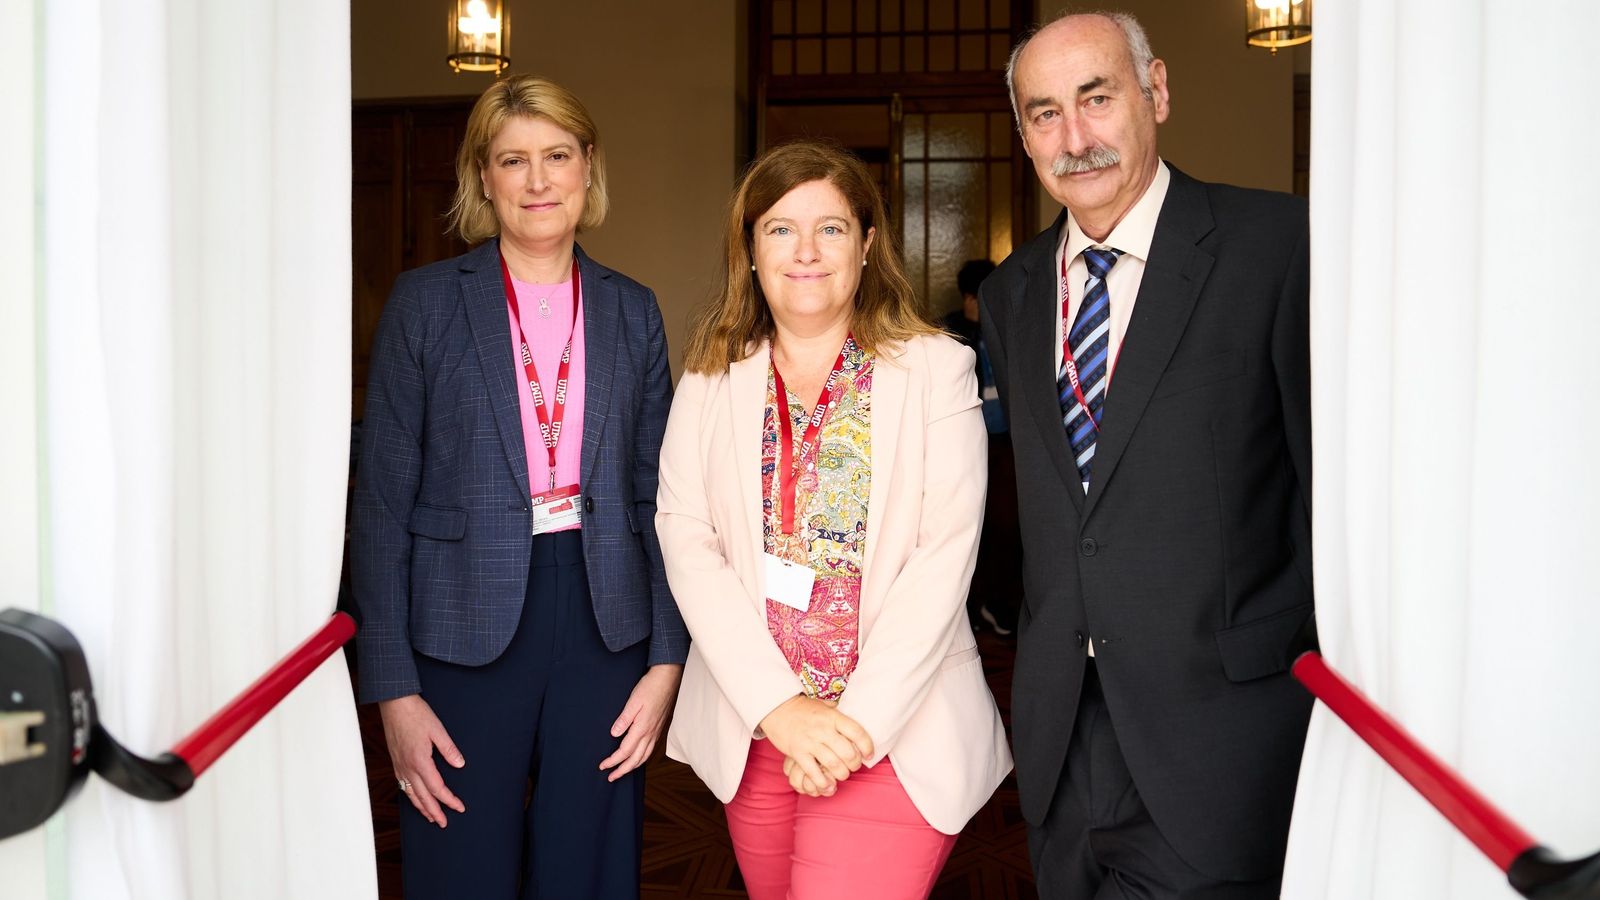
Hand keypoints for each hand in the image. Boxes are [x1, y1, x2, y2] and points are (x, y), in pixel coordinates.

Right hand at [379, 694, 466, 827]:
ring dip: (421, 808)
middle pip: (423, 796)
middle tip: (444, 823)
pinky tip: (415, 799)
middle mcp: (408, 767)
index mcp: (420, 761)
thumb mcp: (438, 730)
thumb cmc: (416, 714)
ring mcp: (399, 766)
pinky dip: (411, 797)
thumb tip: (460, 764)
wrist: (394, 704)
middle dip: (435, 811)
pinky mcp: (395, 761)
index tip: (459, 807)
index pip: (437, 788)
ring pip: (411, 794)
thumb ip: (449, 749)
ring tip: (430, 817)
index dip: (449, 800)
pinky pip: (403, 785)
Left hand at [599, 663, 682, 781]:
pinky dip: (642, 758)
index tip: (603, 766)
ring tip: (622, 771)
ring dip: (632, 767)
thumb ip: (624, 719)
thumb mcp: (633, 701)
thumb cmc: (650, 687)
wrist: (667, 679)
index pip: (625, 751)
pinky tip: (637, 757)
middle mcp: (650, 733)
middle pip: (635, 760)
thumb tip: (614, 734)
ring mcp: (656, 732)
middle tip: (611, 777)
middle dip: (622, 770)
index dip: (613, 761)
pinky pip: (650, 750)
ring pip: (644, 757)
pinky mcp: (659, 729)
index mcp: (642, 728)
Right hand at [758, 695, 873, 797]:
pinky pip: (813, 772)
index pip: (857, 733)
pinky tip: (827, 785)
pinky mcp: (797, 752)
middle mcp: (823, 729)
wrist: (778, 708)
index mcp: (833, 717)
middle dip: (854, 764)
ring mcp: (809, 741)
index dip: (867, 746)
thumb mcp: (825, 707)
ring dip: (841, 774)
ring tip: (842, 774)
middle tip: (853, 766)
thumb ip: (840, 716)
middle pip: (847, 752)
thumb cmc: (805, 709)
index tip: (869, 755)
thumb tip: (859, 721)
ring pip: (833, 764)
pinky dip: (822, 782)